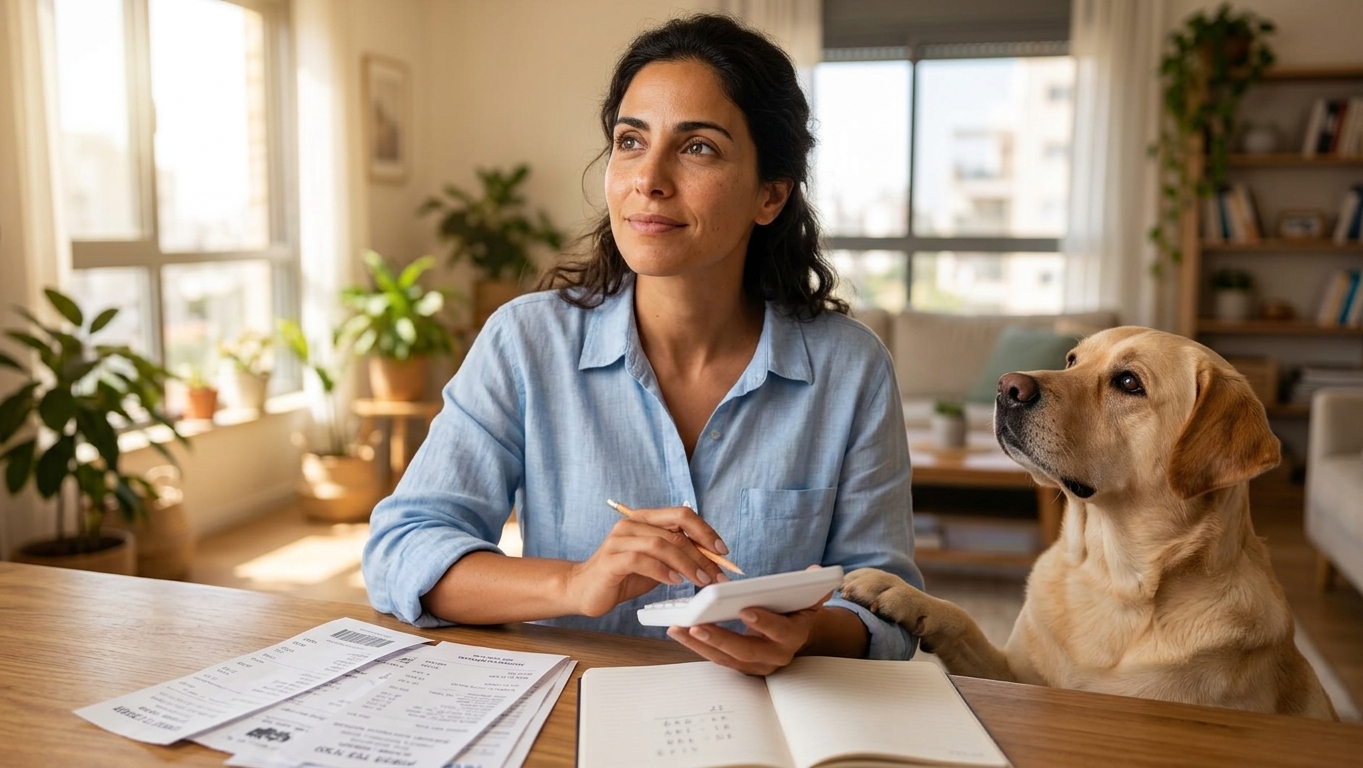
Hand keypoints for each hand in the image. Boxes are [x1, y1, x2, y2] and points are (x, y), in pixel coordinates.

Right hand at [566, 504, 728, 616]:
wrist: (582, 590)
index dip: (705, 531)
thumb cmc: (623, 576)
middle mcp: (631, 524)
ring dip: (686, 564)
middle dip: (701, 554)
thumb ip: (678, 555)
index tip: (722, 552)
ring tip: (700, 581)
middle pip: (675, 531)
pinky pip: (641, 560)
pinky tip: (674, 582)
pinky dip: (662, 570)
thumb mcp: (656, 563)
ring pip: (661, 544)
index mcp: (644, 519)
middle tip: (717, 575)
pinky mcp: (610, 560)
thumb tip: (712, 559)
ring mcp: (619, 540)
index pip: (681, 514)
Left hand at [666, 591, 831, 675]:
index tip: (746, 610)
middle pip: (747, 651)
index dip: (765, 623)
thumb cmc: (795, 611)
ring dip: (701, 644)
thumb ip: (812, 586)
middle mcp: (776, 655)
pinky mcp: (740, 665)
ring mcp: (757, 664)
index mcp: (794, 635)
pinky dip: (697, 645)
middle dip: (721, 638)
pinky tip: (679, 631)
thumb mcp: (807, 598)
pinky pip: (716, 658)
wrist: (795, 634)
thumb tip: (816, 572)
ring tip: (679, 629)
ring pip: (727, 658)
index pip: (781, 631)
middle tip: (699, 626)